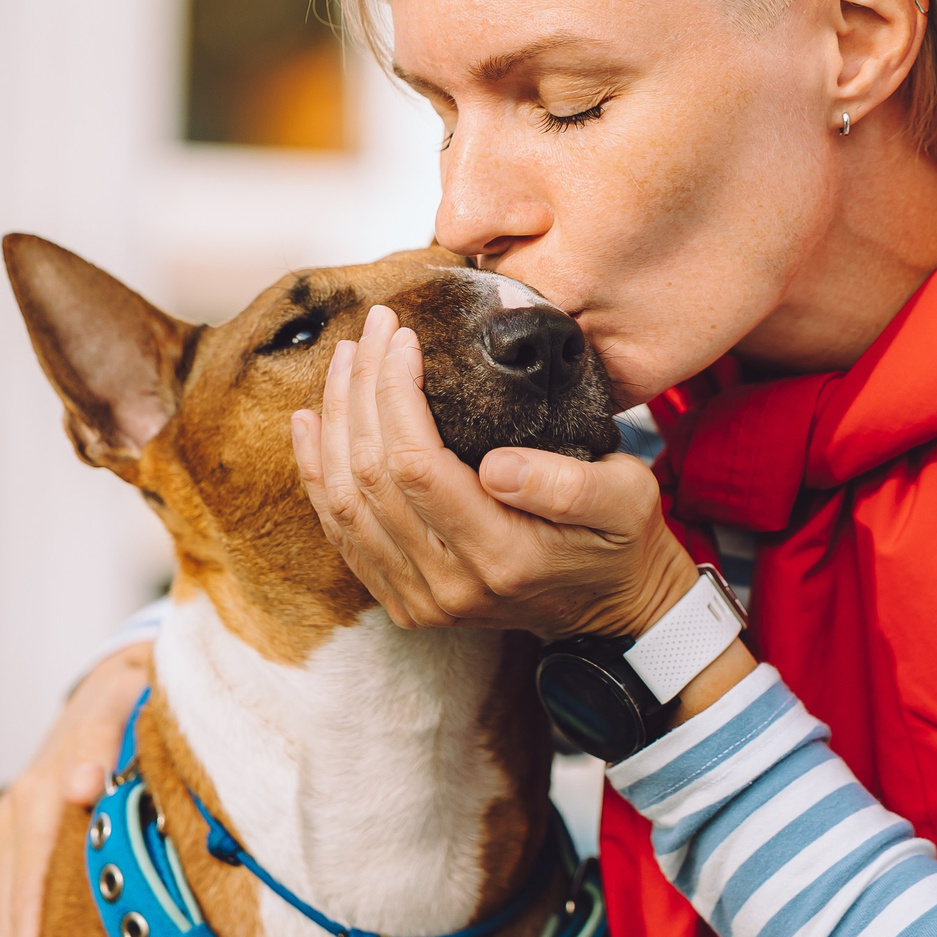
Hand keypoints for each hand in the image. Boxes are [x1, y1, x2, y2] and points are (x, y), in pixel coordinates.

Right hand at [0, 641, 151, 936]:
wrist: (118, 677)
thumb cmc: (137, 696)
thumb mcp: (127, 699)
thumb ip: (104, 738)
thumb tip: (82, 786)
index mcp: (39, 796)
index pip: (32, 901)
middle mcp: (14, 818)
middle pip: (14, 930)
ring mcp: (7, 835)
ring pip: (7, 932)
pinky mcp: (12, 848)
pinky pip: (11, 920)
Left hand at [289, 303, 699, 639]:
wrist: (610, 608)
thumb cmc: (620, 539)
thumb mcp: (626, 500)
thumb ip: (566, 485)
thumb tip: (497, 466)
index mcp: (502, 555)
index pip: (417, 464)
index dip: (396, 393)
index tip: (404, 336)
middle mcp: (448, 586)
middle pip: (370, 477)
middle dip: (361, 390)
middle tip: (372, 328)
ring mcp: (419, 599)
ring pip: (343, 502)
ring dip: (334, 422)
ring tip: (342, 359)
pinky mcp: (401, 599)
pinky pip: (340, 533)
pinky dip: (317, 473)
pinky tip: (310, 422)